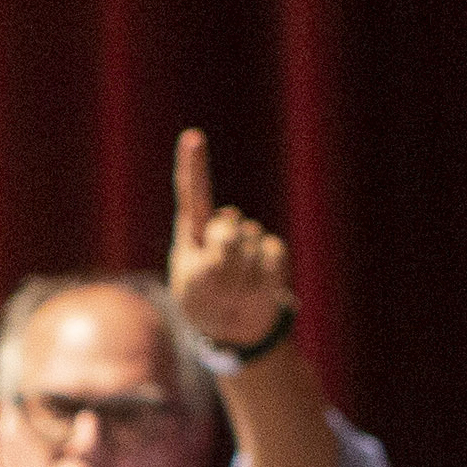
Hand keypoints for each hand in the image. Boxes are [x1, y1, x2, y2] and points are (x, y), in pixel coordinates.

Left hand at [166, 128, 294, 358]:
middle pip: (228, 229)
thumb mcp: (195, 290)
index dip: (193, 165)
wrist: (235, 329)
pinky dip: (265, 279)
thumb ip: (207, 264)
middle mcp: (222, 226)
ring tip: (234, 293)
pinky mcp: (272, 251)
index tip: (193, 137)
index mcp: (194, 230)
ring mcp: (249, 237)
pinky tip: (256, 289)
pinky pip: (273, 255)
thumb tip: (231, 238)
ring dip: (242, 279)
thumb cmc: (204, 306)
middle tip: (218, 288)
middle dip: (224, 263)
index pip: (193, 193)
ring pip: (251, 245)